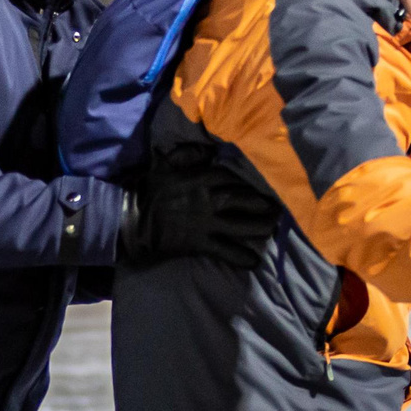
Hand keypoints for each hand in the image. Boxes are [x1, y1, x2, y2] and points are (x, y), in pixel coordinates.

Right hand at [119, 148, 278, 269]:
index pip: (232, 176)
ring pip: (241, 224)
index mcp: (200, 178)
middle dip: (263, 203)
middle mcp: (208, 200)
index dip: (249, 181)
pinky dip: (241, 257)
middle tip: (278, 207)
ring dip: (260, 227)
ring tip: (273, 228)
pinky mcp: (200, 243)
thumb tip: (209, 149)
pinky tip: (255, 261)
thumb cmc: (148, 191)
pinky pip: (226, 251)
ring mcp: (206, 223)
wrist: (132, 220)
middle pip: (244, 199)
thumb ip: (187, 154)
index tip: (262, 183)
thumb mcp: (164, 164)